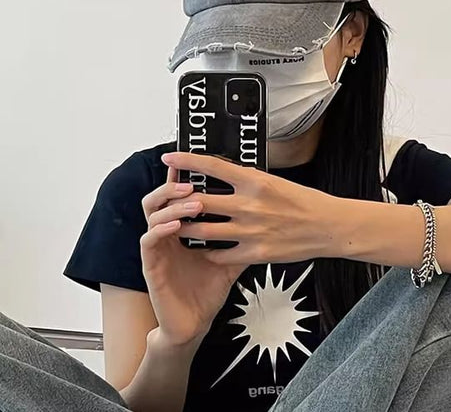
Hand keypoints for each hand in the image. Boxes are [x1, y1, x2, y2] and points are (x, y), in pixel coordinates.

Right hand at [139, 163, 246, 345]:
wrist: (195, 324)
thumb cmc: (208, 291)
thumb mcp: (231, 260)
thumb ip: (241, 239)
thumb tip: (264, 220)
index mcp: (183, 230)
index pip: (179, 197)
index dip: (182, 179)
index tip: (193, 163)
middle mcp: (167, 235)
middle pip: (160, 198)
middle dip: (174, 186)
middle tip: (192, 180)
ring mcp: (158, 249)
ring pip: (152, 214)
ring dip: (172, 204)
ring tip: (192, 200)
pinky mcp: (151, 266)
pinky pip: (148, 241)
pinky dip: (161, 229)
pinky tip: (175, 224)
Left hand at [161, 152, 340, 265]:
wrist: (328, 227)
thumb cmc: (305, 202)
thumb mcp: (275, 182)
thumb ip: (248, 181)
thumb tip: (224, 176)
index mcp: (255, 181)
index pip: (212, 166)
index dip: (186, 160)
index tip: (170, 156)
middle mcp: (249, 204)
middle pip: (200, 201)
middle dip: (179, 202)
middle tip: (170, 202)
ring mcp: (250, 230)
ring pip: (203, 230)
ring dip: (187, 229)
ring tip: (180, 228)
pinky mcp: (255, 253)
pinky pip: (220, 253)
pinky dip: (209, 251)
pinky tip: (206, 249)